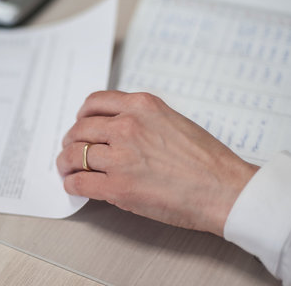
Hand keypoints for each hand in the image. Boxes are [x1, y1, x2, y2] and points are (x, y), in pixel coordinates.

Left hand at [56, 91, 258, 236]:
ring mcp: (120, 156)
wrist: (225, 189)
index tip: (80, 123)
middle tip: (70, 148)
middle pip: (81, 129)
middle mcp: (127, 126)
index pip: (95, 102)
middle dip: (71, 140)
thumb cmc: (206, 160)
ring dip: (66, 162)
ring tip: (67, 168)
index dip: (82, 115)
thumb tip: (115, 128)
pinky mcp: (118, 187)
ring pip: (74, 154)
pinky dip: (72, 183)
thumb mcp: (173, 120)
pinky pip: (80, 182)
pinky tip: (74, 185)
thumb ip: (142, 119)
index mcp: (142, 106)